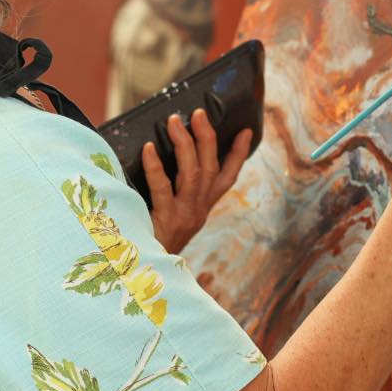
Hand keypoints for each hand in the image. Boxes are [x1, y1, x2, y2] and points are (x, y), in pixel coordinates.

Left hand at [143, 109, 252, 254]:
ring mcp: (184, 216)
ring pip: (192, 175)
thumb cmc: (153, 241)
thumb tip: (157, 155)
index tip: (246, 130)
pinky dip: (156, 167)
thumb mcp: (173, 219)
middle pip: (211, 169)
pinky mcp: (165, 221)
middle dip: (207, 138)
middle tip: (199, 113)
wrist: (146, 277)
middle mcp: (198, 210)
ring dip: (185, 145)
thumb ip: (174, 194)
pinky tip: (148, 149)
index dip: (238, 155)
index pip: (227, 178)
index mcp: (203, 208)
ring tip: (174, 121)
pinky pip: (162, 189)